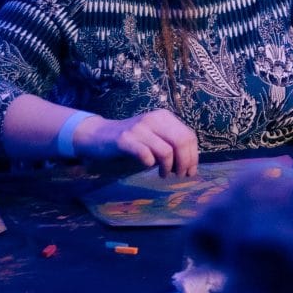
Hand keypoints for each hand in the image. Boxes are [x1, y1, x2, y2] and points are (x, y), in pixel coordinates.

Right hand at [86, 108, 200, 175]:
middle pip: (181, 142)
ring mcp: (139, 128)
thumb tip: (190, 163)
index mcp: (164, 117)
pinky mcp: (125, 140)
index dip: (193, 156)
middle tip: (179, 175)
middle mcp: (154, 119)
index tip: (190, 171)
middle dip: (185, 162)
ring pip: (166, 151)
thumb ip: (171, 143)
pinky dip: (149, 164)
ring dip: (168, 167)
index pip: (189, 136)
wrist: (99, 135)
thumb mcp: (155, 135)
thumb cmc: (132, 139)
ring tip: (163, 174)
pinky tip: (147, 166)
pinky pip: (145, 155)